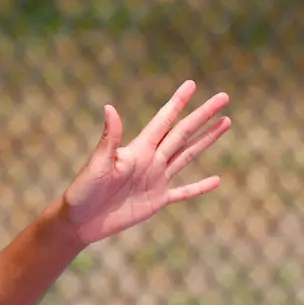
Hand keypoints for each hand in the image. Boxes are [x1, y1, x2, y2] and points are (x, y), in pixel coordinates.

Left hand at [62, 80, 230, 245]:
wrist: (80, 220)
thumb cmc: (84, 189)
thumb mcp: (98, 163)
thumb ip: (110, 138)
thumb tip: (109, 107)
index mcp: (138, 149)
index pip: (164, 120)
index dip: (178, 102)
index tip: (192, 84)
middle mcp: (150, 160)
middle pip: (183, 133)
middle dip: (203, 115)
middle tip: (223, 97)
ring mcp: (156, 180)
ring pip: (188, 155)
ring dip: (207, 140)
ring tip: (225, 122)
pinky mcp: (157, 200)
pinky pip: (184, 192)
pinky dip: (200, 187)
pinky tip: (217, 180)